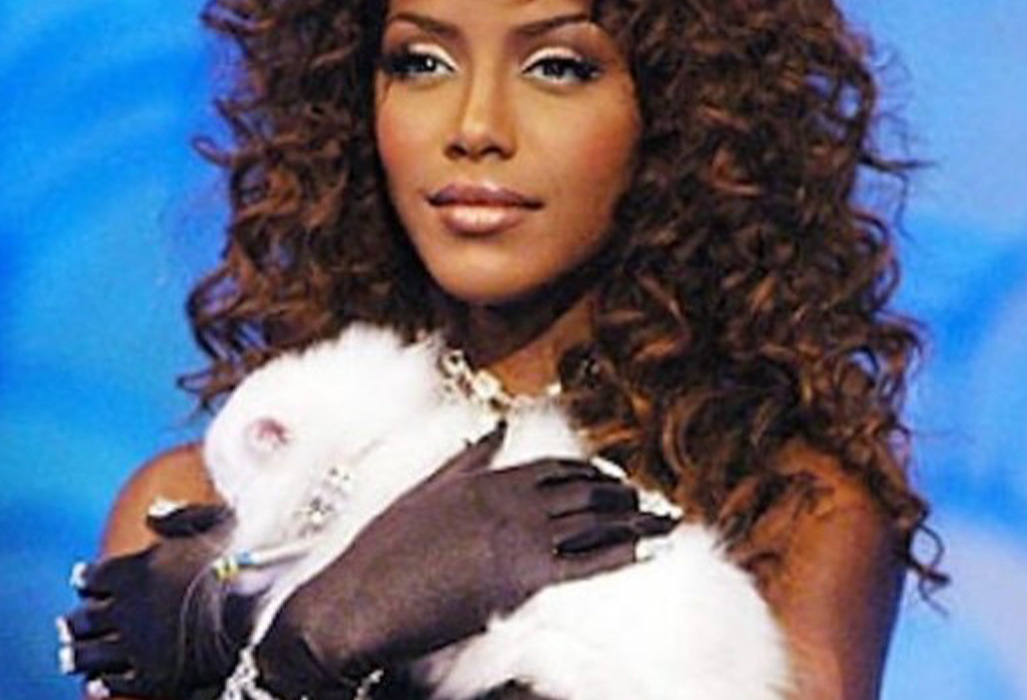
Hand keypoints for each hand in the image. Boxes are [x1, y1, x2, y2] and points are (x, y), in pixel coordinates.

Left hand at [59, 503, 254, 698]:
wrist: (270, 605)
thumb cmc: (248, 557)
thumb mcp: (215, 521)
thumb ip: (178, 518)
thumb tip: (152, 513)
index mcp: (138, 567)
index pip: (94, 576)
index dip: (85, 578)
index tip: (80, 581)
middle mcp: (130, 607)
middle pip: (84, 617)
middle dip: (74, 621)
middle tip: (65, 624)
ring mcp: (140, 645)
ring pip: (91, 653)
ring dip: (77, 654)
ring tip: (69, 657)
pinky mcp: (155, 678)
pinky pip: (118, 683)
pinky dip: (103, 684)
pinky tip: (97, 685)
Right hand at [254, 423, 676, 698]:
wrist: (363, 597)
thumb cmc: (383, 550)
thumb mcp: (422, 491)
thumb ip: (464, 460)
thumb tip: (495, 429)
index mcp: (485, 478)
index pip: (554, 468)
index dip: (590, 473)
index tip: (614, 480)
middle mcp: (509, 499)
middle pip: (583, 492)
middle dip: (622, 496)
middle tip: (649, 502)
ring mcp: (518, 536)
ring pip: (594, 520)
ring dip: (635, 518)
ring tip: (662, 520)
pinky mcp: (522, 576)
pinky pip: (589, 560)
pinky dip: (626, 550)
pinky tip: (651, 548)